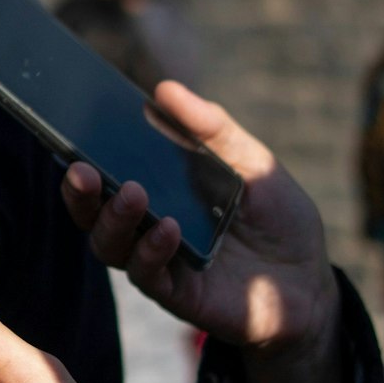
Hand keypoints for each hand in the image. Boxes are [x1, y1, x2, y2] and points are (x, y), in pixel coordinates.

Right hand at [61, 82, 338, 358]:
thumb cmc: (278, 218)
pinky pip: (147, 274)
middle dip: (80, 191)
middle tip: (81, 170)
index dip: (82, 155)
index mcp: (156, 191)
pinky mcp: (177, 294)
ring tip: (133, 193)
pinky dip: (151, 250)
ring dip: (114, 218)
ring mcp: (158, 261)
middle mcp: (145, 227)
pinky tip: (168, 229)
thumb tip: (164, 88)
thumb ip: (212, 127)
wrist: (312, 284)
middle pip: (92, 211)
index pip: (106, 173)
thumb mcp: (252, 162)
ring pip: (110, 244)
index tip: (71, 133)